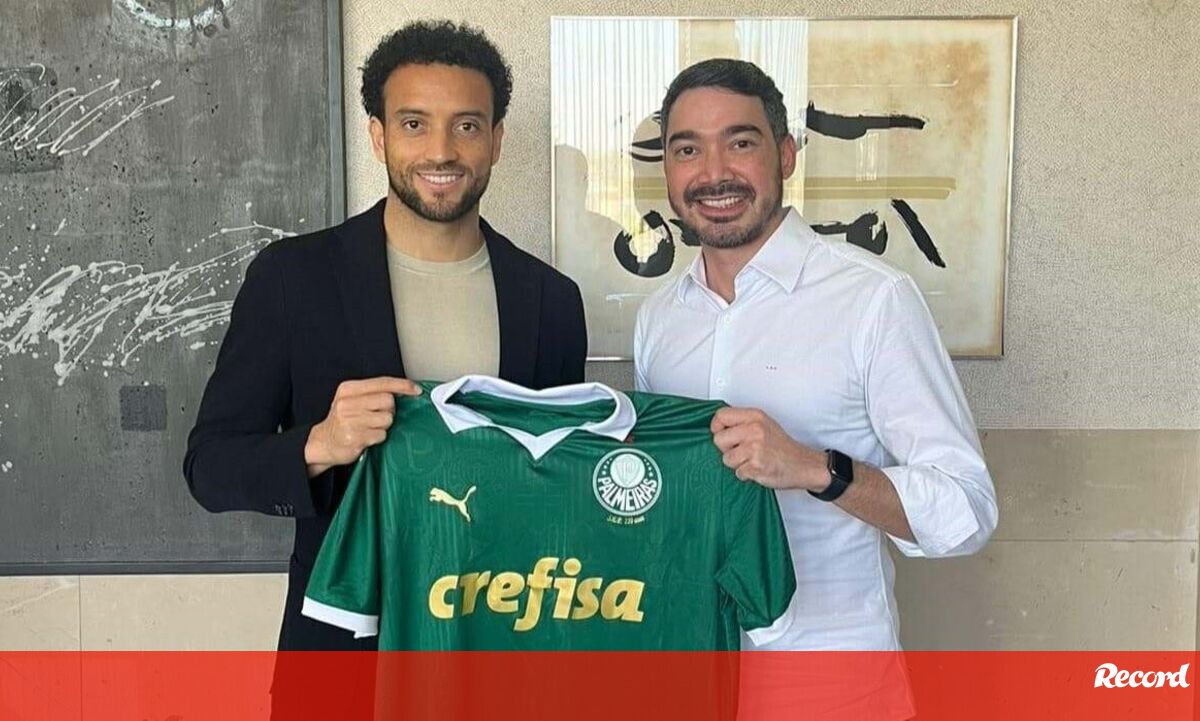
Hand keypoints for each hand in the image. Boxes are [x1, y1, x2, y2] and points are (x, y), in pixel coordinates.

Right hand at [305, 377, 420, 475]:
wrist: (323, 443)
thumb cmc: (342, 420)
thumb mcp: (351, 400)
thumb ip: (373, 392)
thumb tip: (404, 390)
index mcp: (348, 389)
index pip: (382, 382)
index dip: (402, 385)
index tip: (416, 390)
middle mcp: (347, 403)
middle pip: (388, 400)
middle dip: (388, 410)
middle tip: (376, 416)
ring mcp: (350, 421)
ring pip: (387, 418)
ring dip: (383, 425)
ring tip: (369, 427)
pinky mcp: (355, 437)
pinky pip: (381, 434)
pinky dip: (378, 437)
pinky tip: (366, 437)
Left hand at [711, 407, 827, 490]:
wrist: (803, 464)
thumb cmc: (782, 447)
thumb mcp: (763, 424)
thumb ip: (742, 423)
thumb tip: (717, 427)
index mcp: (754, 416)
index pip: (721, 415)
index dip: (717, 428)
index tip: (724, 435)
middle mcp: (754, 429)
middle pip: (718, 439)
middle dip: (726, 449)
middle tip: (742, 451)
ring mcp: (755, 447)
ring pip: (726, 459)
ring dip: (737, 464)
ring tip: (752, 460)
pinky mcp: (756, 465)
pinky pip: (738, 472)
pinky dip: (746, 474)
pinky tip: (758, 469)